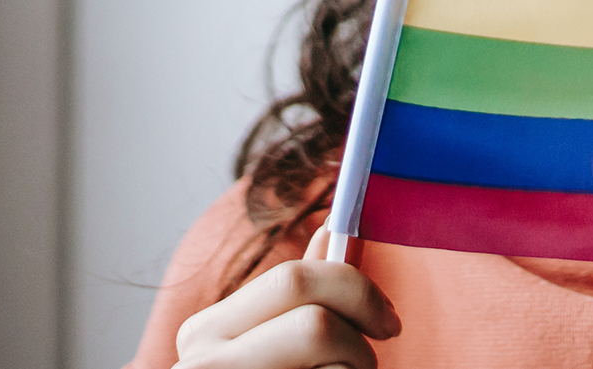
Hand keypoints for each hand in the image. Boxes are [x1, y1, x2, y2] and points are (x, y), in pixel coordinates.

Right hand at [174, 225, 400, 368]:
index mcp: (207, 332)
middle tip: (372, 363)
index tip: (388, 319)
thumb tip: (328, 235)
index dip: (356, 289)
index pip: (296, 279)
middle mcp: (204, 360)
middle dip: (359, 336)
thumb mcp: (268, 347)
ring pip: (324, 349)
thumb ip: (293, 300)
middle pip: (316, 317)